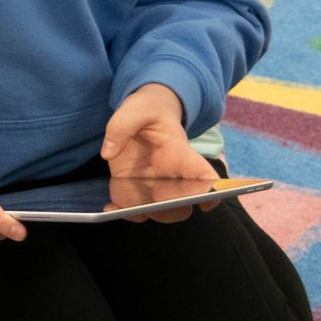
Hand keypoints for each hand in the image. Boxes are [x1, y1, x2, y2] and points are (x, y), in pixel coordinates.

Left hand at [101, 83, 215, 222]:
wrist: (141, 114)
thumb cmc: (147, 110)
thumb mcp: (136, 108)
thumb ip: (122, 125)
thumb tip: (109, 152)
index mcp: (180, 154)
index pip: (205, 176)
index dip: (212, 192)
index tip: (206, 203)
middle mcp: (170, 176)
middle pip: (182, 204)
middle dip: (169, 209)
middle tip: (151, 203)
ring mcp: (152, 185)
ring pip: (157, 212)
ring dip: (142, 213)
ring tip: (121, 207)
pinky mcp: (133, 189)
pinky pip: (131, 209)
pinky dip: (121, 213)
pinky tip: (109, 208)